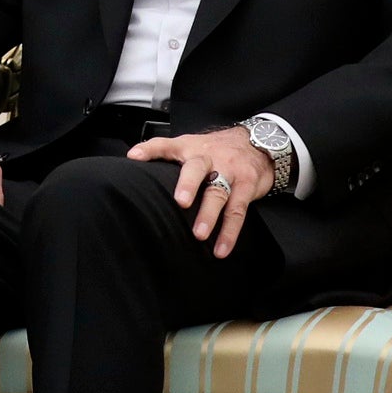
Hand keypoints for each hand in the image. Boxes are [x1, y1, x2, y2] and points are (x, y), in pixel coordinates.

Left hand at [128, 126, 274, 258]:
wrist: (257, 143)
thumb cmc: (216, 149)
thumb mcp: (192, 145)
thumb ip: (167, 153)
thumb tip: (134, 162)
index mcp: (190, 147)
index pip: (166, 144)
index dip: (150, 149)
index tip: (134, 158)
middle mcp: (209, 158)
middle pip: (197, 168)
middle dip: (188, 184)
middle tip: (180, 202)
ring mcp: (230, 172)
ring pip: (219, 193)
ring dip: (209, 215)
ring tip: (199, 234)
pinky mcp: (246, 186)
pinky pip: (238, 211)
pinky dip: (229, 233)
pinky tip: (221, 249)